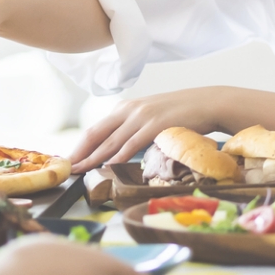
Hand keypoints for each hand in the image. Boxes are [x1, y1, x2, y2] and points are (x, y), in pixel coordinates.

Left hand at [67, 87, 227, 173]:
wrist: (208, 103)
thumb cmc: (181, 114)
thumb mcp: (151, 117)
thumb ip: (134, 129)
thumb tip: (119, 150)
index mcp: (126, 108)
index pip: (95, 129)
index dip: (80, 146)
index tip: (69, 160)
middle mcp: (129, 110)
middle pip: (96, 134)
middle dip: (80, 153)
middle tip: (66, 169)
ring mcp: (142, 117)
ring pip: (110, 141)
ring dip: (93, 158)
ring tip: (80, 171)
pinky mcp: (155, 125)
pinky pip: (131, 144)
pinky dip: (117, 157)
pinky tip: (107, 166)